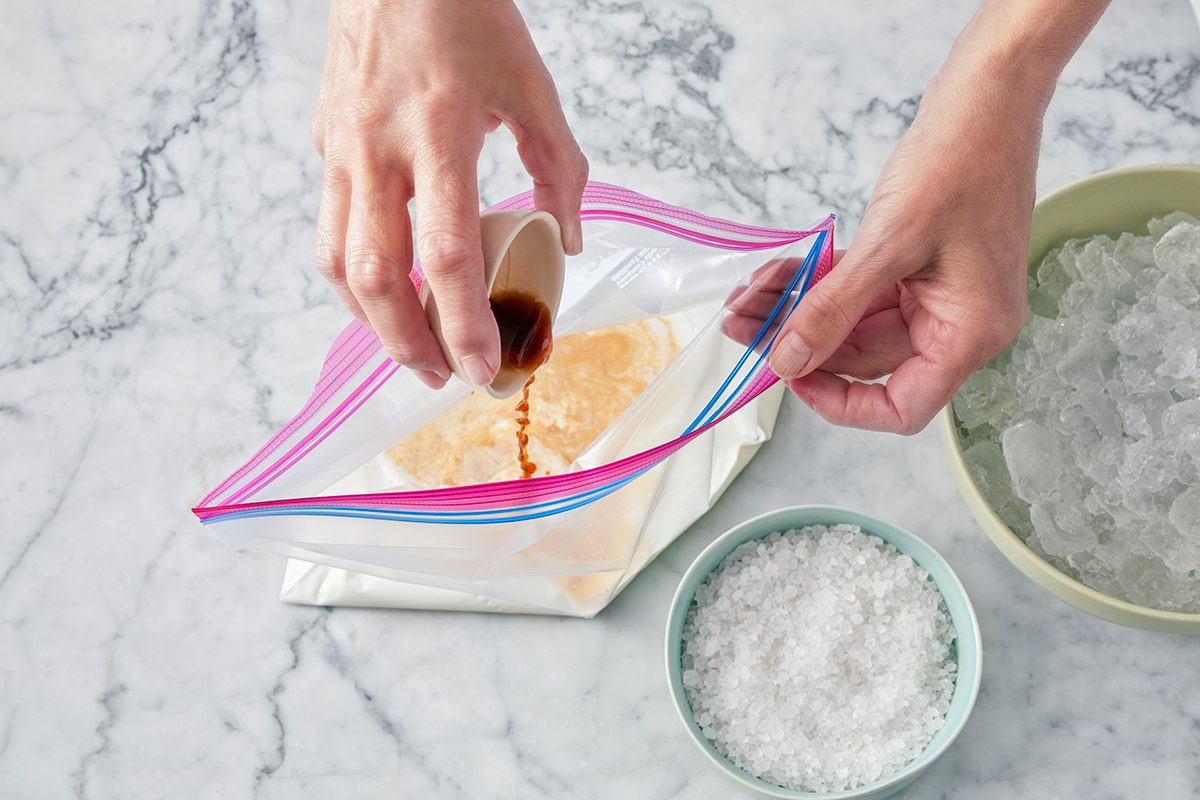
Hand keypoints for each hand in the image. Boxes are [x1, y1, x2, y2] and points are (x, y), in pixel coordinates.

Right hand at [311, 0, 587, 389]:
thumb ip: (558, 168)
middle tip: (442, 376)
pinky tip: (386, 289)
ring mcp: (341, 148)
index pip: (446, 255)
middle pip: (376, 278)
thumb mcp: (532, 85)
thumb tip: (565, 239)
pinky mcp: (324, 145)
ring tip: (410, 348)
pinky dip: (354, 275)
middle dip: (408, 344)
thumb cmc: (467, 15)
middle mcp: (377, 148)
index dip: (463, 322)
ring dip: (371, 321)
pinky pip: (329, 228)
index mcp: (438, 132)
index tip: (482, 367)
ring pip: (337, 263)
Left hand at [741, 0, 1105, 432]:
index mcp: (969, 334)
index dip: (842, 404)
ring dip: (801, 309)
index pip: (903, 407)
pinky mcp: (919, 267)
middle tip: (741, 321)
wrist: (988, 96)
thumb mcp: (887, 244)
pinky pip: (861, 291)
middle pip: (866, 361)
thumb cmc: (959, 163)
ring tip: (747, 294)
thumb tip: (785, 361)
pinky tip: (777, 271)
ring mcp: (938, 295)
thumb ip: (833, 310)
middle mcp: (957, 324)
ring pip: (855, 324)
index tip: (788, 375)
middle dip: (800, 341)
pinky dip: (821, 282)